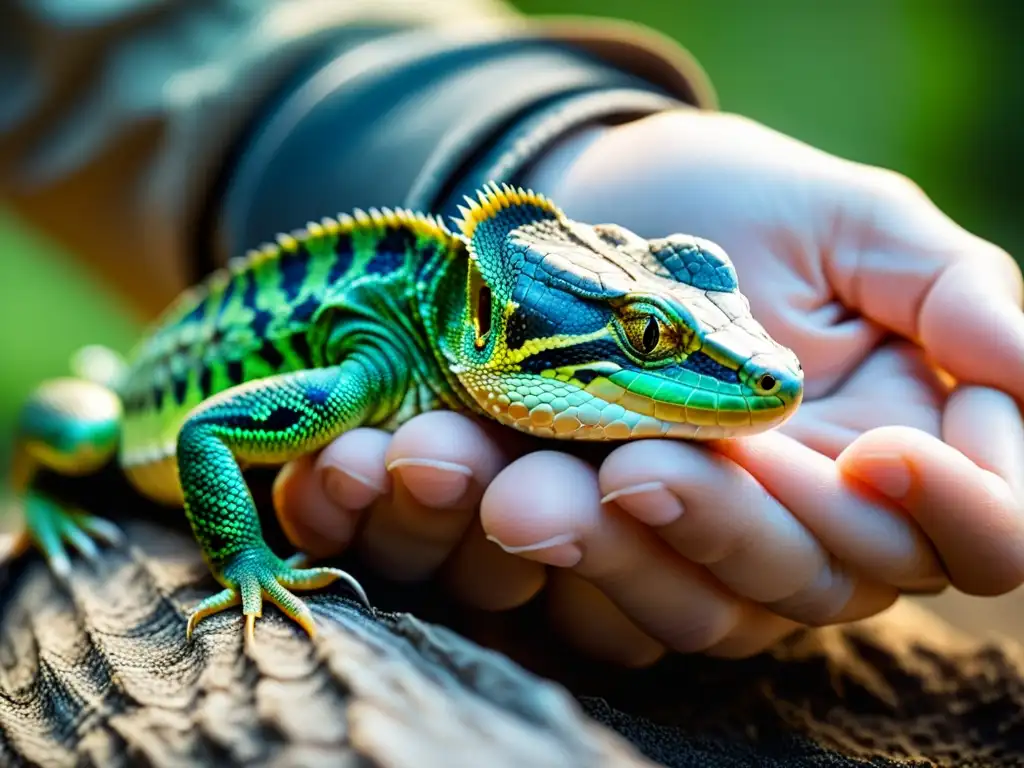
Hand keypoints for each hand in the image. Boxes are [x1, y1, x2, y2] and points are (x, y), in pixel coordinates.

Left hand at [273, 109, 1023, 665]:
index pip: (978, 530)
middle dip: (733, 528)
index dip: (957, 514)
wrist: (586, 206)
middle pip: (813, 583)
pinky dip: (511, 548)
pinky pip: (573, 596)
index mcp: (894, 448)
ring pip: (690, 605)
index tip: (886, 456)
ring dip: (603, 551)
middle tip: (644, 466)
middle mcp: (805, 523)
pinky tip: (446, 485)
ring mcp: (694, 544)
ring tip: (515, 485)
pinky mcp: (595, 545)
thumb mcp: (845, 216)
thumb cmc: (730, 204)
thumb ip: (944, 285)